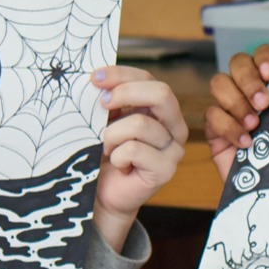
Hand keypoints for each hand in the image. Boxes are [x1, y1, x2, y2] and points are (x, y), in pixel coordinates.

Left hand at [91, 65, 187, 252]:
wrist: (102, 194)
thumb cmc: (103, 155)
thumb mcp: (105, 120)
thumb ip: (107, 100)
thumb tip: (96, 78)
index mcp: (160, 109)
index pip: (148, 78)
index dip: (121, 74)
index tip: (94, 77)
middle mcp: (174, 126)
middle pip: (161, 93)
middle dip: (125, 93)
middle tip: (101, 105)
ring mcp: (173, 149)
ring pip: (140, 124)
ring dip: (112, 135)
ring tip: (106, 148)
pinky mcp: (166, 170)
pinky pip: (134, 150)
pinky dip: (116, 156)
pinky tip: (118, 165)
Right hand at [206, 44, 268, 183]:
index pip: (262, 55)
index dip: (263, 56)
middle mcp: (248, 90)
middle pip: (237, 63)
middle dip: (249, 80)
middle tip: (264, 104)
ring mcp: (229, 108)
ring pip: (219, 83)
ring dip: (236, 101)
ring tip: (254, 124)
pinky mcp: (215, 129)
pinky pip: (212, 115)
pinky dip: (228, 127)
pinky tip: (245, 143)